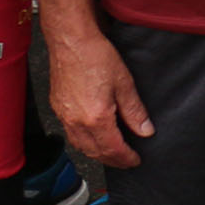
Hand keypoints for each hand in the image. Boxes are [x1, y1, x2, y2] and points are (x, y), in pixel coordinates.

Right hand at [45, 28, 152, 167]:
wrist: (71, 43)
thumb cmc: (96, 57)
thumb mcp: (125, 83)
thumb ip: (135, 111)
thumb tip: (145, 130)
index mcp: (95, 118)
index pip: (113, 149)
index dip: (126, 158)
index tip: (136, 160)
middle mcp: (76, 122)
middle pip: (95, 152)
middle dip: (113, 160)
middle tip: (127, 161)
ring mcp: (64, 117)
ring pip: (81, 147)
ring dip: (97, 154)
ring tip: (112, 154)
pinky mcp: (59, 110)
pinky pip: (71, 135)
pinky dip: (84, 143)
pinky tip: (93, 138)